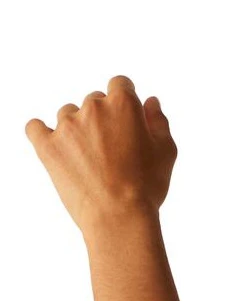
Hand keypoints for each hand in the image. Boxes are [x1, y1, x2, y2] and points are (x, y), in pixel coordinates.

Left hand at [25, 74, 176, 236]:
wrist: (119, 216)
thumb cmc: (147, 186)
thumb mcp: (166, 152)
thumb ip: (158, 121)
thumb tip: (150, 101)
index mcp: (123, 105)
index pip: (121, 84)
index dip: (126, 98)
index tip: (127, 117)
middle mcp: (93, 108)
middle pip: (95, 100)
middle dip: (104, 117)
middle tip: (113, 147)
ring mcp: (66, 126)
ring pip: (68, 114)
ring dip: (78, 127)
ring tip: (89, 157)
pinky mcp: (46, 145)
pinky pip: (35, 127)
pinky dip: (43, 132)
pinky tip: (55, 144)